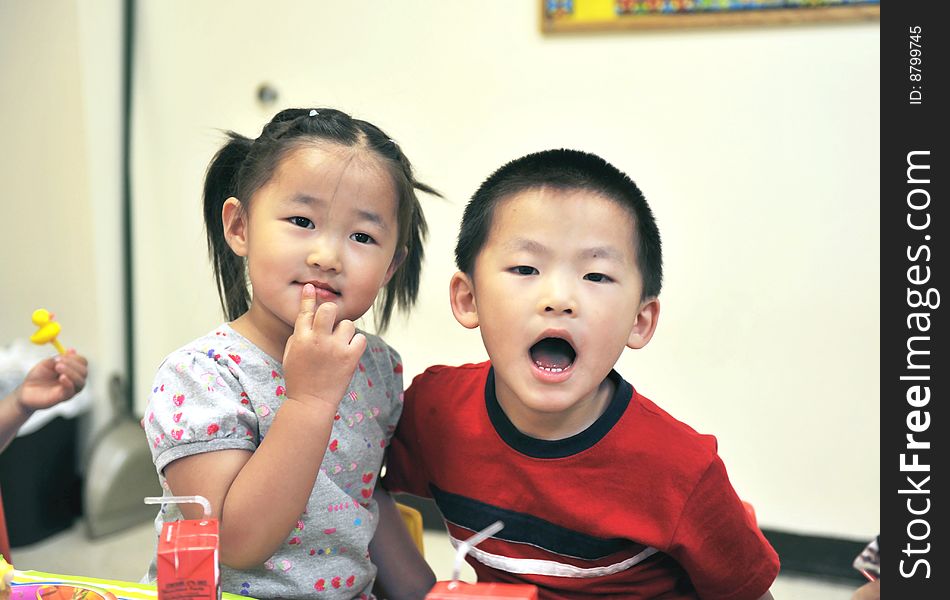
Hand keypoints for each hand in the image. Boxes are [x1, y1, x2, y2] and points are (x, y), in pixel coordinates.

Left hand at [15, 349, 88, 413]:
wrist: (25, 391)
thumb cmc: (37, 377)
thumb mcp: (47, 363)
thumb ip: (59, 358)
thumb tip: (72, 350)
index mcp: (72, 370)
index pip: (82, 362)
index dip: (76, 357)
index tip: (64, 355)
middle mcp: (74, 380)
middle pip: (84, 371)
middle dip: (73, 364)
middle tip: (59, 362)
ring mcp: (70, 389)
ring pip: (81, 381)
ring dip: (71, 372)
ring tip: (58, 367)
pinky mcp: (64, 397)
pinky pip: (72, 390)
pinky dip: (68, 382)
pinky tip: (61, 377)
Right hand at [282, 284, 366, 411]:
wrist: (311, 403)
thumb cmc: (299, 379)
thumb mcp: (291, 355)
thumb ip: (299, 335)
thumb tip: (310, 320)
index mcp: (301, 338)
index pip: (305, 312)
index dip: (308, 298)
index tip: (310, 287)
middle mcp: (318, 339)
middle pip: (329, 309)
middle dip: (331, 312)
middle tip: (331, 322)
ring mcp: (335, 348)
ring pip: (347, 324)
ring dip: (345, 332)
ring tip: (339, 345)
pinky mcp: (350, 357)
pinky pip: (360, 338)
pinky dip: (356, 343)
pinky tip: (349, 352)